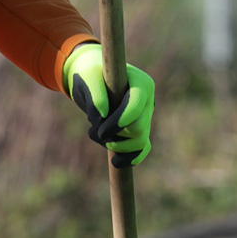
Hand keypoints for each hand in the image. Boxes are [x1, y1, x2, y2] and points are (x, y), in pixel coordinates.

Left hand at [63, 43, 154, 167]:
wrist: (92, 79)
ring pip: (139, 142)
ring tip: (96, 135)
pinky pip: (143, 149)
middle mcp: (148, 100)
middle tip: (94, 131)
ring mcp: (146, 116)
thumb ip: (95, 94)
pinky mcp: (139, 129)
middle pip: (138, 129)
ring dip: (115, 147)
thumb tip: (101, 116)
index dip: (119, 122)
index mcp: (141, 84)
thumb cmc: (90, 75)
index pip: (136, 108)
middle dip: (114, 136)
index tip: (100, 130)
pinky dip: (131, 158)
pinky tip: (116, 162)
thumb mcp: (87, 78)